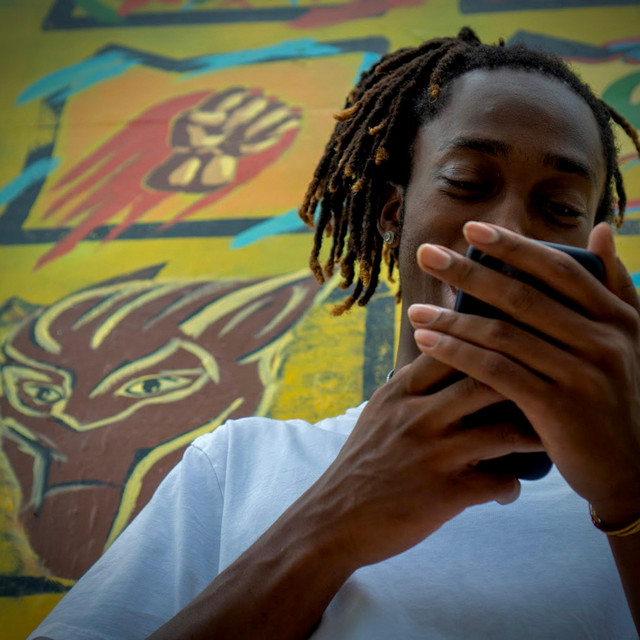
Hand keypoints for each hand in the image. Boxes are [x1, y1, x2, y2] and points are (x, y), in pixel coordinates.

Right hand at [306, 353, 543, 569]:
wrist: (334, 518)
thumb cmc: (361, 462)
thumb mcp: (378, 413)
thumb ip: (411, 388)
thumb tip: (445, 364)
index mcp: (399, 392)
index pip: (450, 349)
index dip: (487, 342)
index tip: (516, 346)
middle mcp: (416, 416)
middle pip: (485, 382)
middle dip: (523, 384)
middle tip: (547, 390)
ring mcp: (431, 454)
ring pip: (504, 432)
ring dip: (533, 436)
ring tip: (543, 438)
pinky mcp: (443, 494)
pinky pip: (500, 483)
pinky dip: (512, 486)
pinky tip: (509, 489)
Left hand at [409, 221, 639, 526]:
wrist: (632, 468)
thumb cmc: (618, 398)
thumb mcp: (630, 337)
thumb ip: (614, 285)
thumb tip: (602, 229)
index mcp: (617, 316)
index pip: (558, 268)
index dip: (513, 245)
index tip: (470, 228)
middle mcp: (603, 339)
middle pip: (521, 295)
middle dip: (468, 272)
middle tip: (425, 254)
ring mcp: (582, 373)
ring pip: (503, 334)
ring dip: (452, 319)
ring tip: (415, 309)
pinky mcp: (559, 407)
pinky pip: (496, 372)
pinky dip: (457, 354)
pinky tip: (426, 344)